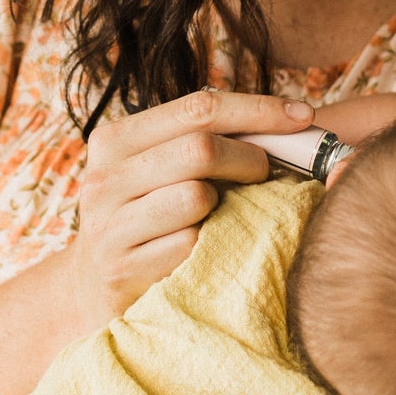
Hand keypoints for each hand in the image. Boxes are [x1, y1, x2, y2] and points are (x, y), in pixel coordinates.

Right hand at [70, 87, 319, 327]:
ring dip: (227, 205)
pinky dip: (211, 244)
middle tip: (268, 171)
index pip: (197, 107)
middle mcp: (104, 176)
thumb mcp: (154, 169)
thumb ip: (198, 140)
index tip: (302, 115)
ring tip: (227, 212)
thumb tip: (286, 121)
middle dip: (250, 157)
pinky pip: (190, 244)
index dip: (257, 109)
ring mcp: (108, 224)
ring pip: (196, 196)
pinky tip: (206, 248)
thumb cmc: (145, 218)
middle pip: (201, 149)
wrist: (93, 287)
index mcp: (115, 138)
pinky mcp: (121, 268)